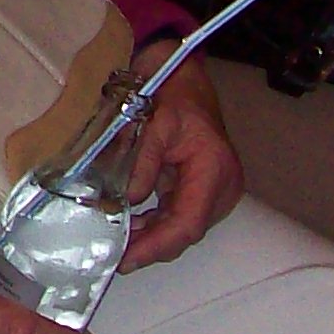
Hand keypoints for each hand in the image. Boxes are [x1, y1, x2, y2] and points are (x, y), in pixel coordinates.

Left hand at [117, 47, 239, 272]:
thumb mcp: (151, 123)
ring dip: (149, 237)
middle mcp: (222, 187)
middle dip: (149, 247)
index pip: (187, 224)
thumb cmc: (170, 93)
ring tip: (115, 243)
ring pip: (181, 227)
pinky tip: (128, 226)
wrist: (182, 75)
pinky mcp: (203, 189)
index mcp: (213, 170)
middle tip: (112, 256)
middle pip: (185, 232)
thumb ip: (140, 163)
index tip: (127, 259)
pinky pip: (178, 214)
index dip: (156, 246)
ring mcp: (215, 190)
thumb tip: (124, 201)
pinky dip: (154, 223)